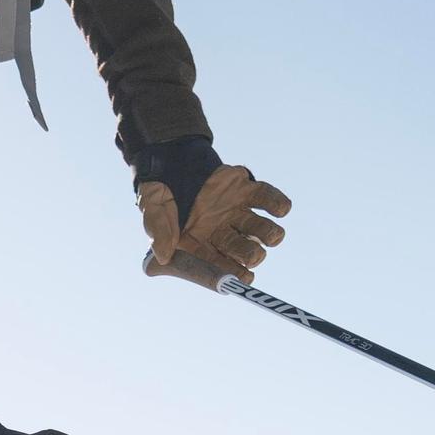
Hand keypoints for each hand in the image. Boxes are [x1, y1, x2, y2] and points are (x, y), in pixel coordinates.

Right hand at [137, 159, 291, 283]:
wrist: (170, 154)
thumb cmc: (158, 188)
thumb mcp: (151, 207)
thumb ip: (158, 229)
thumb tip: (162, 256)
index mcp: (198, 245)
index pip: (215, 265)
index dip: (228, 273)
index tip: (242, 279)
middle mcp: (220, 233)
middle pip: (242, 251)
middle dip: (250, 255)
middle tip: (254, 255)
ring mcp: (235, 212)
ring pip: (259, 230)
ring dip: (269, 235)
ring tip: (275, 236)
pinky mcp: (246, 190)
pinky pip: (267, 199)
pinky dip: (277, 204)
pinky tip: (282, 210)